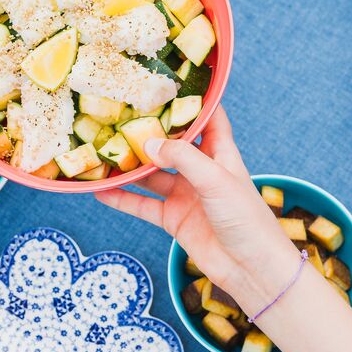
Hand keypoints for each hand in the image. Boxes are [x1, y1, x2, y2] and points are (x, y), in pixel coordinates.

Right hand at [94, 109, 300, 316]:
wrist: (251, 268)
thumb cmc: (246, 219)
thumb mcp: (216, 180)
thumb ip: (183, 158)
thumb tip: (149, 144)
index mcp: (221, 154)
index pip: (207, 118)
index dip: (191, 101)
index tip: (167, 82)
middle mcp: (202, 171)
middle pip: (171, 146)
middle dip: (148, 132)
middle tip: (119, 115)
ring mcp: (186, 195)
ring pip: (151, 175)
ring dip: (129, 167)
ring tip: (101, 151)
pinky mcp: (174, 219)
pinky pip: (143, 205)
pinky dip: (122, 199)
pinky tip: (100, 191)